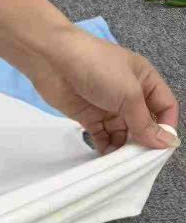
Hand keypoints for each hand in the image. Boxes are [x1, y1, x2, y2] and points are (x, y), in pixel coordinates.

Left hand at [25, 26, 179, 154]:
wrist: (54, 61)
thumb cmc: (97, 68)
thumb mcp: (129, 93)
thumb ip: (145, 122)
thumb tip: (168, 142)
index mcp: (145, 80)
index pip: (165, 106)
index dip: (166, 126)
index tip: (161, 148)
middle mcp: (128, 93)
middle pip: (143, 123)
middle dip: (142, 140)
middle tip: (139, 160)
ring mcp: (108, 106)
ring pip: (122, 132)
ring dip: (122, 147)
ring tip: (120, 161)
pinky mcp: (88, 116)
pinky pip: (102, 136)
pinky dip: (105, 147)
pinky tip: (105, 156)